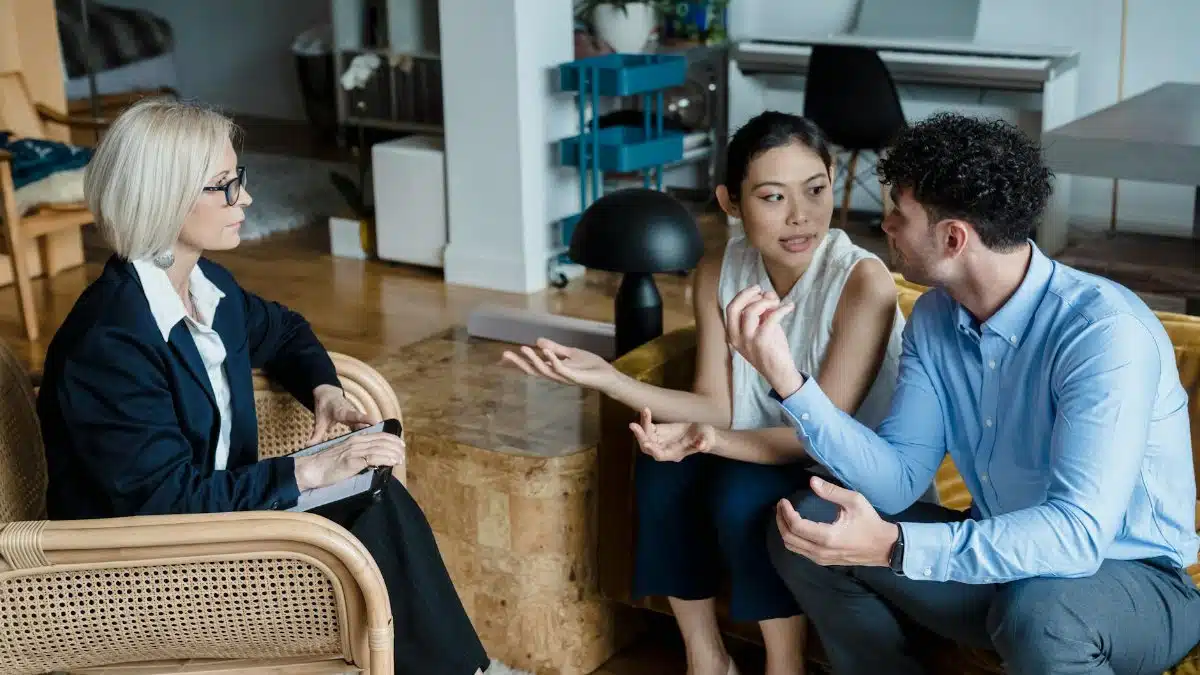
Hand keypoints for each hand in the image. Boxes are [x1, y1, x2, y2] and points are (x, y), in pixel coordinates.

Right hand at [293, 431, 405, 490]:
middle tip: (403, 453)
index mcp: (355, 439)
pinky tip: (392, 462)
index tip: (400, 445)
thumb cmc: (327, 466)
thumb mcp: (345, 456)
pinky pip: (373, 458)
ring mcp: (354, 451)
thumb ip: (357, 455)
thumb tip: (370, 460)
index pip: (378, 436)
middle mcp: (356, 442)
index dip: (391, 440)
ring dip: (393, 454)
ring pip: (380, 448)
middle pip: (382, 440)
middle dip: (395, 446)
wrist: (312, 469)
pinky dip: (385, 459)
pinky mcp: (352, 461)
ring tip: (400, 459)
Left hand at [309, 384, 376, 444]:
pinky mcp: (357, 420)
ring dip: (372, 433)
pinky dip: (368, 434)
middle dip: (372, 430)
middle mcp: (353, 413)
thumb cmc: (325, 406)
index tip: (375, 422)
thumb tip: (308, 446)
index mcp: (343, 412)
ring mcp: (356, 416)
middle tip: (382, 439)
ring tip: (382, 443)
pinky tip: (374, 444)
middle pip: (364, 422)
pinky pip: (364, 427)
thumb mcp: (319, 420)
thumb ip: (316, 434)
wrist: (328, 395)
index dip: (365, 419)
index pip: (355, 415)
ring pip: (366, 425)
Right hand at [500, 338, 619, 390]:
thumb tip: (538, 341)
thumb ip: (555, 348)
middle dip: (519, 363)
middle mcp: (556, 375)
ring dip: (534, 359)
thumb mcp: (570, 353)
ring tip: (523, 349)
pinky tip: (545, 350)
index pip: (533, 366)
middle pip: (534, 371)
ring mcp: (564, 377)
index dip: (520, 361)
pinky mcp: (574, 377)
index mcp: (554, 369)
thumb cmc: (591, 366)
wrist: (608, 375)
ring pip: (545, 370)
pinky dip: (552, 359)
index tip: (506, 354)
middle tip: (505, 354)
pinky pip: (561, 369)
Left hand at [628, 407, 713, 461]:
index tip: (647, 443)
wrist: (703, 431)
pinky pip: (649, 426)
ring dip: (643, 425)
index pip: (660, 455)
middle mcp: (664, 449)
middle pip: (648, 446)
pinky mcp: (659, 431)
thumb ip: (704, 444)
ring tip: (645, 411)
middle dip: (641, 436)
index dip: (653, 450)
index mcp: (674, 454)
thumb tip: (702, 446)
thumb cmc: (707, 437)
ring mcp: (660, 440)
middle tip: (634, 426)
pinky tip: (646, 410)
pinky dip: (646, 418)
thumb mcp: (708, 440)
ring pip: (646, 435)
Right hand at [724, 286, 803, 396]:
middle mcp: (736, 338)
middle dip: (748, 294)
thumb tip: (768, 293)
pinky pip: (771, 317)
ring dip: (766, 302)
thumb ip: (762, 312)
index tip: (757, 291)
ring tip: (777, 303)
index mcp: (732, 335)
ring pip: (751, 311)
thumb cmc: (770, 350)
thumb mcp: (762, 328)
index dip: (744, 296)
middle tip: (761, 290)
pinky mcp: (762, 342)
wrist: (779, 373)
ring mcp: (748, 341)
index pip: (731, 308)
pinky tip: (790, 307)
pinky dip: (782, 309)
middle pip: (734, 307)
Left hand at [775, 476, 898, 566]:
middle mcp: (821, 551)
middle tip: (780, 506)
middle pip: (789, 538)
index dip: (785, 512)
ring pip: (792, 547)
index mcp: (828, 536)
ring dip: (784, 530)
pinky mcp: (823, 561)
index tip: (783, 500)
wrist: (884, 547)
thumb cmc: (870, 522)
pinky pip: (800, 551)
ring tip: (784, 514)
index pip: (796, 526)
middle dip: (780, 520)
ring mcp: (821, 559)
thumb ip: (832, 491)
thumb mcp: (854, 501)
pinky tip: (795, 526)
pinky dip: (792, 538)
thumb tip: (812, 481)